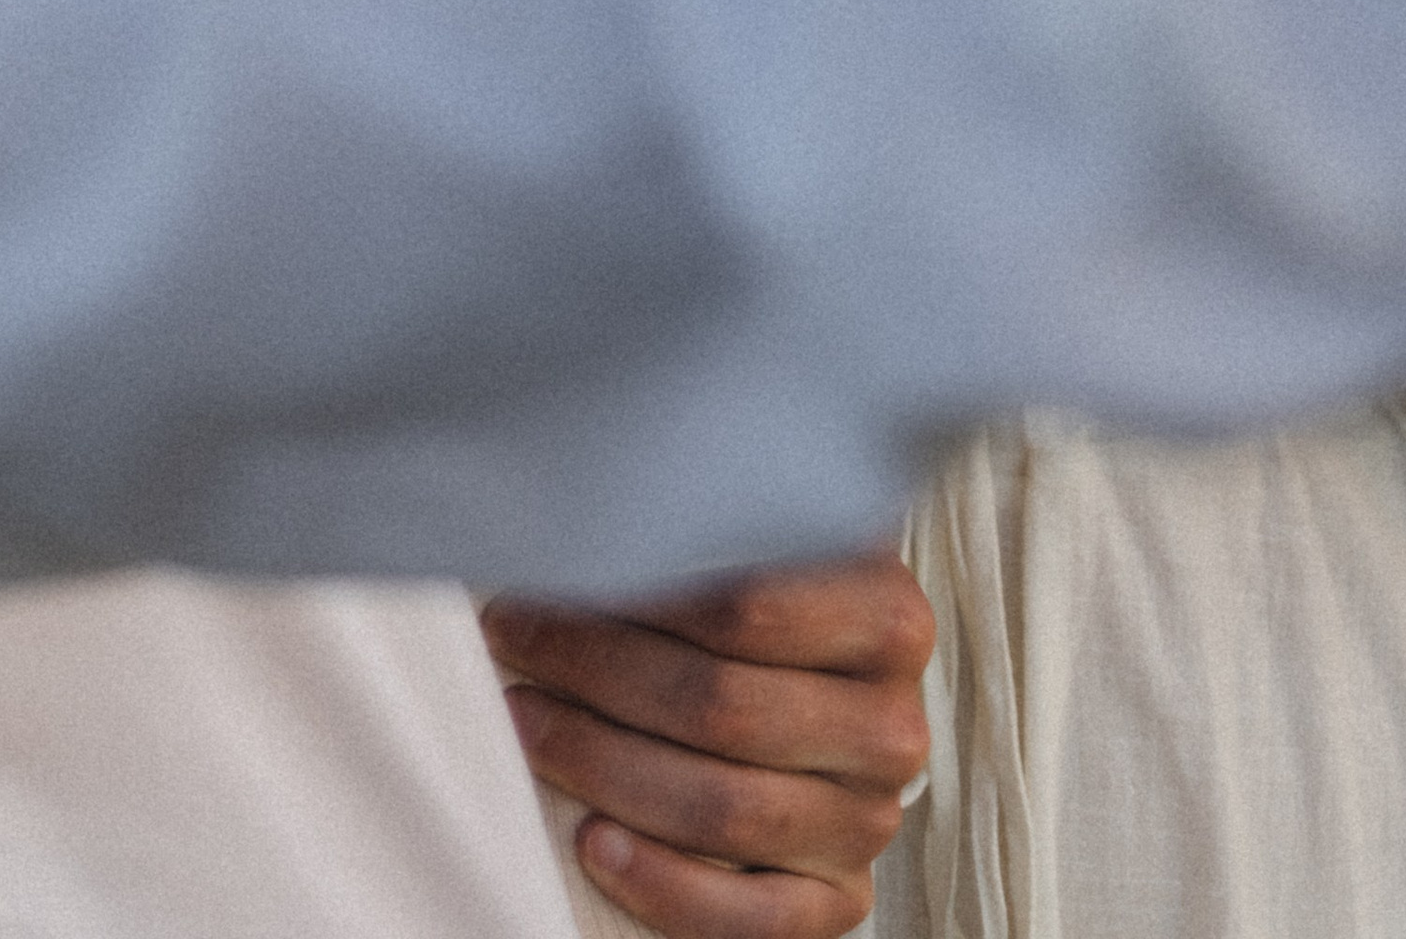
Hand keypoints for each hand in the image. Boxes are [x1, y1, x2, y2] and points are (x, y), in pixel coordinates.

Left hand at [483, 552, 933, 938]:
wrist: (818, 704)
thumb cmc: (766, 609)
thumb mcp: (764, 545)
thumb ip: (711, 521)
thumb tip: (584, 507)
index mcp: (886, 618)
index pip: (744, 608)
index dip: (628, 594)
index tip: (542, 575)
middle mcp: (891, 724)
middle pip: (721, 706)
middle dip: (595, 673)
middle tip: (514, 640)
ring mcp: (869, 818)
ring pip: (724, 806)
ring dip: (602, 766)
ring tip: (527, 723)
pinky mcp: (839, 899)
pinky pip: (751, 915)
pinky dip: (663, 882)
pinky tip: (593, 840)